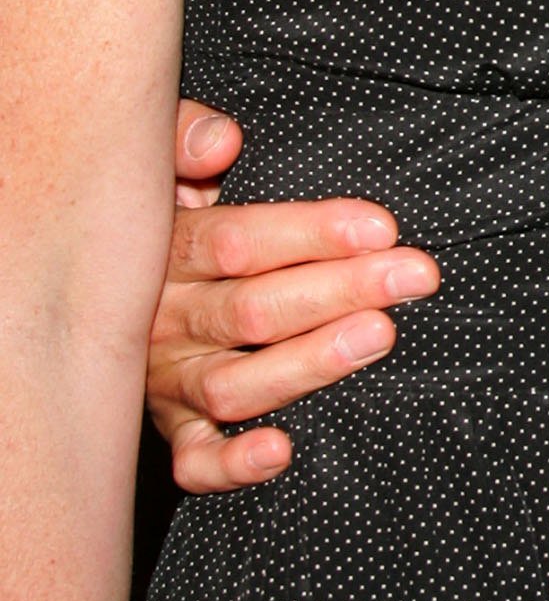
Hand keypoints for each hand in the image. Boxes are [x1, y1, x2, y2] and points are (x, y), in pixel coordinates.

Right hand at [148, 101, 439, 492]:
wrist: (84, 282)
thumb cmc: (153, 207)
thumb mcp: (155, 157)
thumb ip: (183, 136)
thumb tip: (223, 142)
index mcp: (166, 249)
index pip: (238, 242)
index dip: (311, 233)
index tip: (381, 227)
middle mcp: (162, 318)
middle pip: (251, 309)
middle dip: (340, 290)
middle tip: (413, 276)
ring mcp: (164, 379)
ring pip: (233, 384)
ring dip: (308, 364)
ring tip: (378, 337)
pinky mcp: (169, 428)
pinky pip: (192, 461)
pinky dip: (231, 463)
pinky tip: (281, 451)